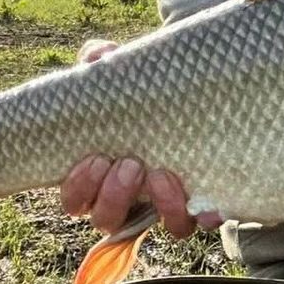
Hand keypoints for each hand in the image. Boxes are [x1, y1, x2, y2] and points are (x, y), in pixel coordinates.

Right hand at [60, 39, 221, 237]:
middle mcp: (127, 199)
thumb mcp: (120, 77)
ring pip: (155, 225)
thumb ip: (101, 62)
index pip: (75, 200)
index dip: (80, 187)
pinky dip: (204, 216)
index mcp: (97, 176)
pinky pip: (199, 222)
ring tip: (161, 172)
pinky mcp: (197, 203)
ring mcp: (161, 205)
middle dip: (114, 195)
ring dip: (158, 205)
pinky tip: (207, 205)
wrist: (188, 96)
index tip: (96, 157)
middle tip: (130, 163)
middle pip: (106, 218)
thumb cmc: (140, 94)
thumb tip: (96, 58)